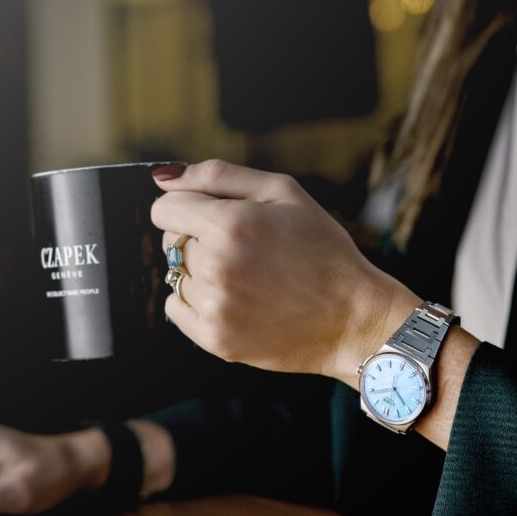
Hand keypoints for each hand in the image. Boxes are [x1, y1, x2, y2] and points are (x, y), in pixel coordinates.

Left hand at [151, 160, 420, 384]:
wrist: (353, 317)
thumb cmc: (324, 249)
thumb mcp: (285, 193)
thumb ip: (220, 176)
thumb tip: (163, 177)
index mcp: (229, 224)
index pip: (165, 208)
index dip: (187, 207)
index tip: (212, 216)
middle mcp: (215, 266)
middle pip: (170, 242)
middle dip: (198, 239)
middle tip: (245, 250)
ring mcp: (214, 307)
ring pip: (177, 276)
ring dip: (202, 273)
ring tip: (248, 279)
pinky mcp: (215, 339)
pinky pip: (176, 310)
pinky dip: (196, 303)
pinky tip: (235, 300)